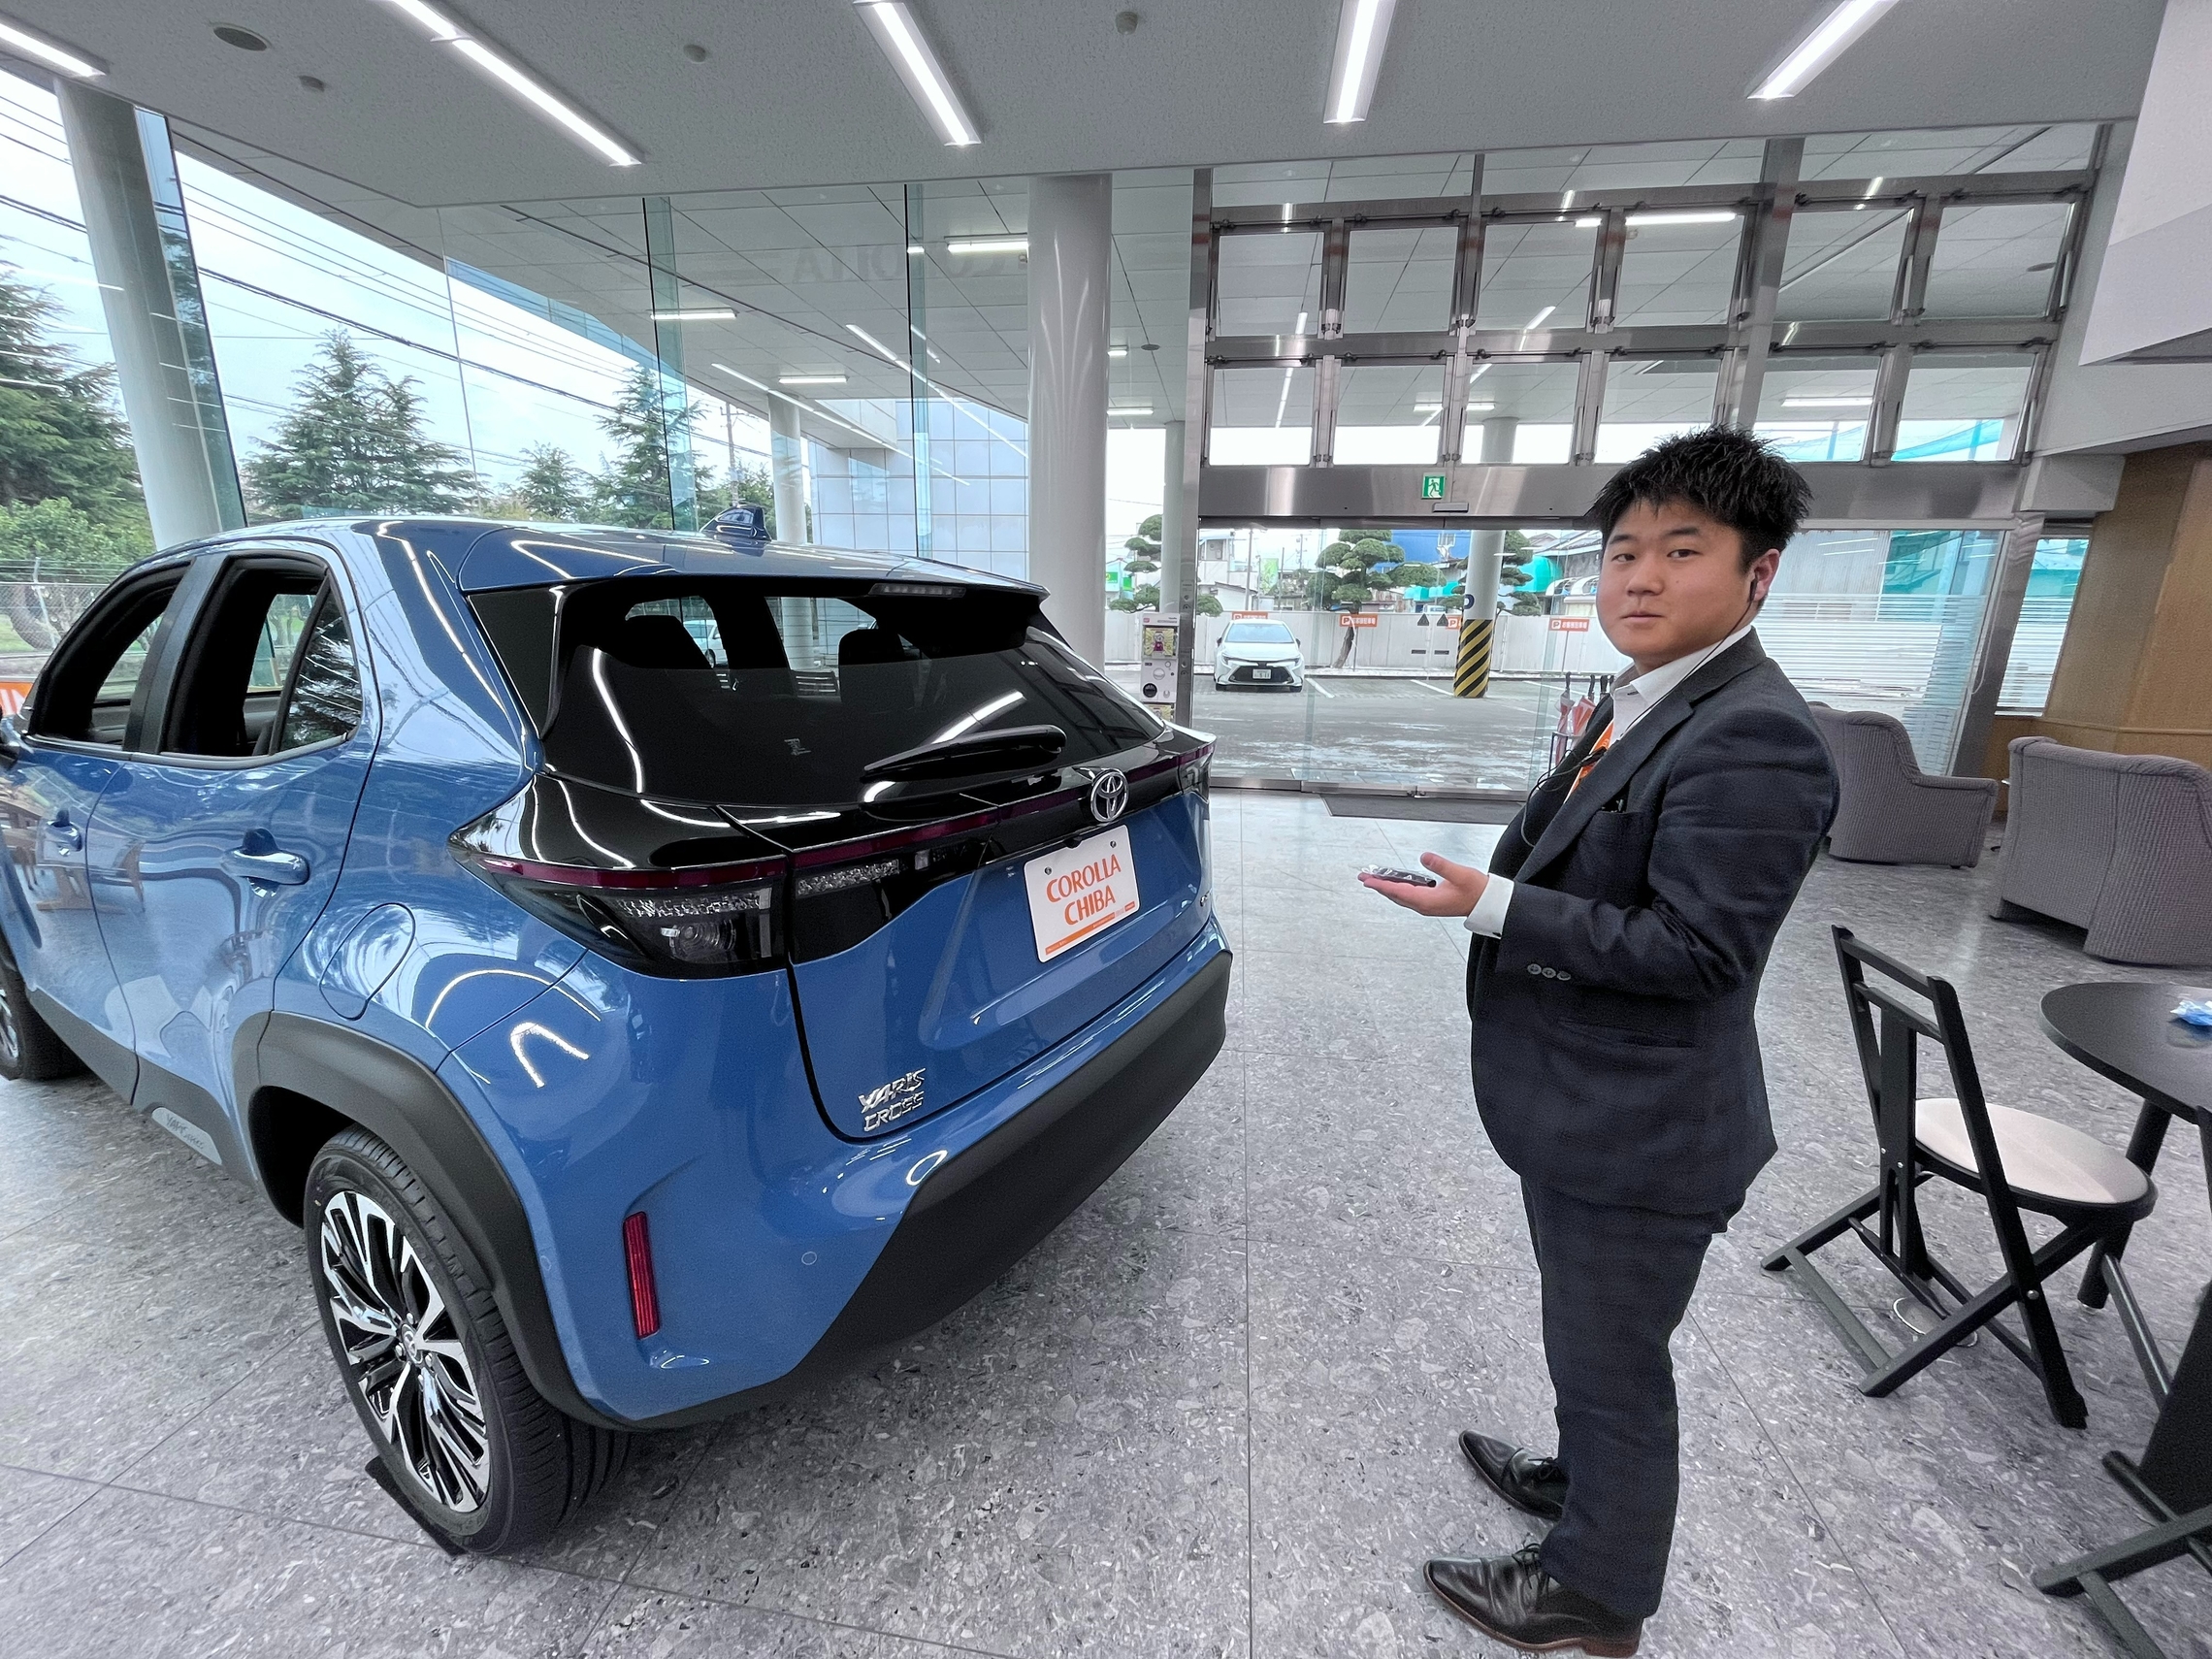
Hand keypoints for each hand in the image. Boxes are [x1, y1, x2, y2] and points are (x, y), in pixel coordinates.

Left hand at [1357, 851, 1486, 916]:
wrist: (1486, 903)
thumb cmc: (1475, 891)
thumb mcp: (1460, 874)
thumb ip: (1441, 866)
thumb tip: (1425, 856)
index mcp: (1427, 901)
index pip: (1398, 891)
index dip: (1381, 885)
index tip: (1368, 880)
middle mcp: (1424, 905)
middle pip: (1395, 895)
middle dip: (1379, 886)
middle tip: (1364, 877)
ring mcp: (1427, 905)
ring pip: (1400, 896)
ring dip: (1387, 887)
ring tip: (1374, 879)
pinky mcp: (1430, 903)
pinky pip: (1408, 896)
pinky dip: (1397, 889)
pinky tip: (1395, 883)